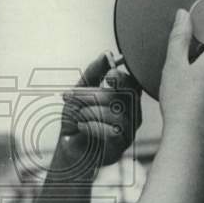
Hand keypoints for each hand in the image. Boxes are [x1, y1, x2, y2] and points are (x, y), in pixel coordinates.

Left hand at [58, 53, 142, 177]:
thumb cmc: (77, 119)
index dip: (123, 77)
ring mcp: (129, 131)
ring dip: (90, 111)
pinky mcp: (120, 147)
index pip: (134, 83)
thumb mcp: (81, 90)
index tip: (108, 75)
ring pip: (117, 114)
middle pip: (125, 97)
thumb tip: (107, 55)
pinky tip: (81, 126)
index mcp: (126, 99)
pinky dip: (93, 126)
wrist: (69, 147)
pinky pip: (112, 132)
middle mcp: (132, 114)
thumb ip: (94, 72)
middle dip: (95, 94)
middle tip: (73, 96)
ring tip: (77, 114)